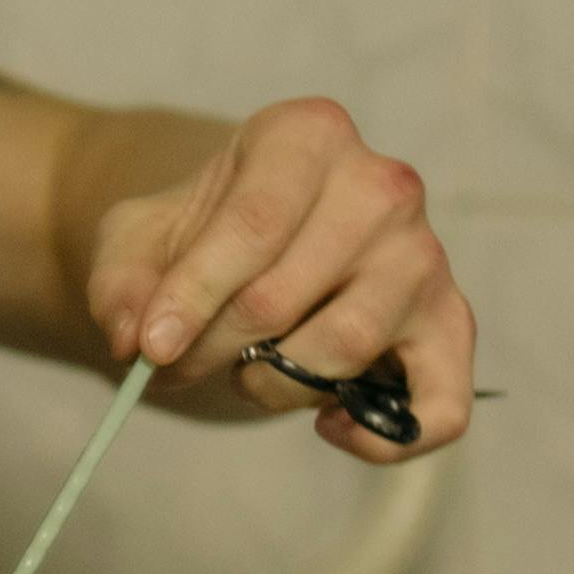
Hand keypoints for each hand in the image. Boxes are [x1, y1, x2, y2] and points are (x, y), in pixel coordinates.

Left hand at [87, 97, 475, 459]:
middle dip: (215, 347)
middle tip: (179, 365)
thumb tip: (131, 338)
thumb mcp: (141, 235)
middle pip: (287, 292)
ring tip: (246, 372)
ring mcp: (425, 256)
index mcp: (308, 135)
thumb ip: (122, 279)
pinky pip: (439, 405)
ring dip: (275, 384)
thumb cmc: (207, 230)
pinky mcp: (450, 322)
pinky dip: (382, 438)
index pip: (254, 224)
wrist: (261, 236)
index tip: (148, 347)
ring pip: (346, 345)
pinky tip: (329, 425)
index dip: (194, 294)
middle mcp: (382, 186)